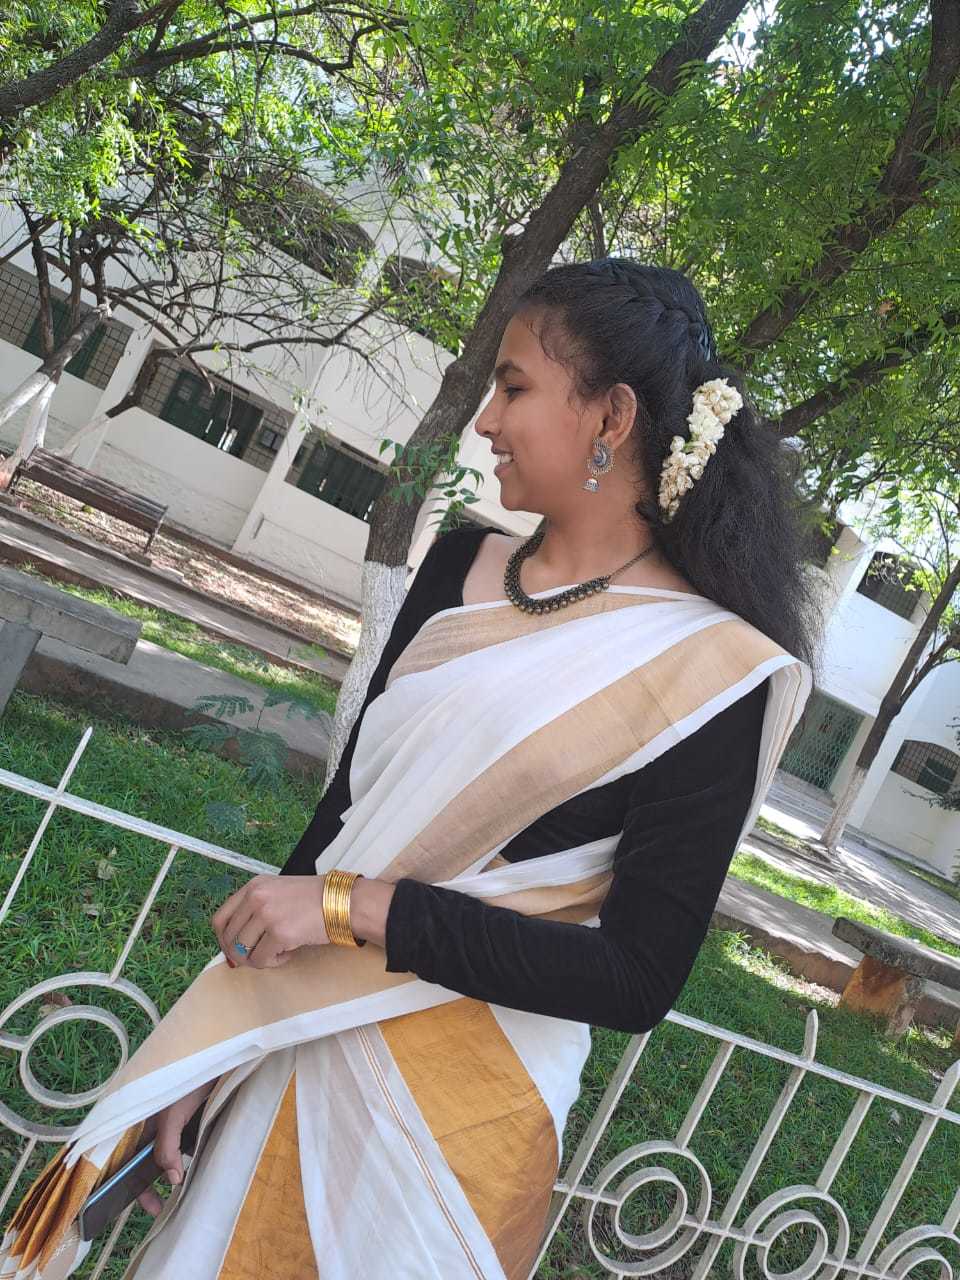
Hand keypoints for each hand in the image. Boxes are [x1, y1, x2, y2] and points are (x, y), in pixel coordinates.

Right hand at [136, 1077, 219, 1216]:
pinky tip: (195, 1165)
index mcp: (136, 1125)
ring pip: (162, 1154)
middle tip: (163, 1207)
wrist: (215, 1059)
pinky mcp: (185, 1120)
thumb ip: (167, 1149)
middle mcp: (147, 1126)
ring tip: (183, 1188)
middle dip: (150, 1185)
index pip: (124, 1162)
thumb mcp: (172, 1117)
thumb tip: (172, 1181)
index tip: (149, 1207)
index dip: (131, 1186)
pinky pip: (180, 1144)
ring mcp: (167, 1124)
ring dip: (170, 1171)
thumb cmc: (186, 1082)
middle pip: (142, 1162)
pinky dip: (185, 1156)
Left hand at [211, 874, 328, 969]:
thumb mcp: (277, 893)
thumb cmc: (313, 900)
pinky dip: (273, 963)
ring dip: (258, 959)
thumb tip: (234, 950)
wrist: (342, 901)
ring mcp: (267, 914)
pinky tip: (288, 953)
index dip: (223, 940)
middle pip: (229, 938)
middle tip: (258, 957)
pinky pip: (262, 960)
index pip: (220, 919)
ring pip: (243, 952)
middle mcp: (256, 898)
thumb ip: (255, 912)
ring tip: (277, 953)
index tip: (233, 950)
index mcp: (253, 886)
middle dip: (240, 954)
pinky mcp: (280, 933)